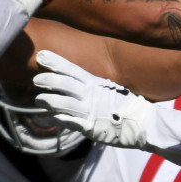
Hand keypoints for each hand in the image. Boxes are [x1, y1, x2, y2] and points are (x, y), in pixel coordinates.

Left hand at [31, 51, 152, 147]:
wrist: (143, 124)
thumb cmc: (126, 107)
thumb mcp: (111, 90)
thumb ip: (93, 87)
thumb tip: (77, 84)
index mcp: (96, 84)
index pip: (73, 70)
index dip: (56, 62)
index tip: (41, 56)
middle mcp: (91, 95)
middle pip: (63, 84)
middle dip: (47, 80)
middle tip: (36, 80)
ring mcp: (90, 110)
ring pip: (61, 103)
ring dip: (47, 100)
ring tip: (39, 101)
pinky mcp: (90, 126)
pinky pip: (68, 121)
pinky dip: (58, 119)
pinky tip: (50, 117)